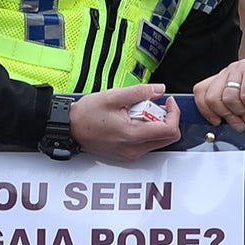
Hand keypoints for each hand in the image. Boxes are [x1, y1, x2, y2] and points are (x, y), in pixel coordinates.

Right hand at [66, 83, 180, 161]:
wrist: (70, 129)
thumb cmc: (86, 114)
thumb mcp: (113, 96)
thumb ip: (139, 92)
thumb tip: (160, 89)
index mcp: (132, 135)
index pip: (169, 130)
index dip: (174, 113)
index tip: (168, 101)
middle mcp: (134, 149)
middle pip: (168, 138)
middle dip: (166, 119)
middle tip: (152, 105)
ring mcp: (131, 154)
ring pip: (159, 141)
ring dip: (155, 124)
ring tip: (138, 111)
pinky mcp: (127, 154)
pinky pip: (147, 143)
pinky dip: (146, 130)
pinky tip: (132, 119)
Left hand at [193, 55, 244, 129]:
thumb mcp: (244, 96)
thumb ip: (231, 104)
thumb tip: (222, 125)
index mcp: (223, 77)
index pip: (201, 91)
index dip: (205, 110)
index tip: (217, 122)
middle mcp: (229, 71)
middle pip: (211, 98)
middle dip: (225, 117)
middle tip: (239, 126)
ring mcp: (240, 69)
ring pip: (228, 99)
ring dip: (242, 116)